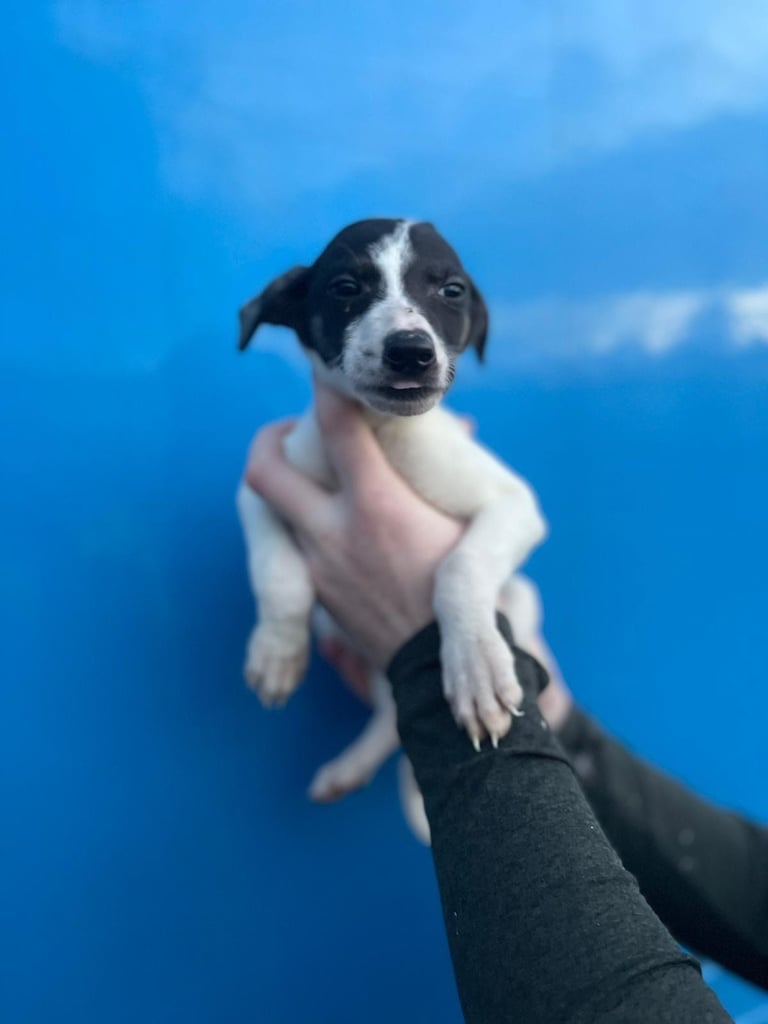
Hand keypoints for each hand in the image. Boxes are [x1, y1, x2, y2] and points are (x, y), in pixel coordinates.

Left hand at [245, 383, 464, 667]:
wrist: (437, 668)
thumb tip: (461, 427)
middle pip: (265, 470)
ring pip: (271, 511)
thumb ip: (441, 477)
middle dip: (266, 440)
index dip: (325, 387)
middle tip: (285, 432)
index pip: (337, 425)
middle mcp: (334, 530)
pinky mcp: (315, 592)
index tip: (324, 369)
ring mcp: (317, 564)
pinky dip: (301, 527)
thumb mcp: (459, 526)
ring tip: (304, 477)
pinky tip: (327, 527)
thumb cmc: (464, 592)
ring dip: (281, 486)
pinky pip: (293, 547)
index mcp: (377, 504)